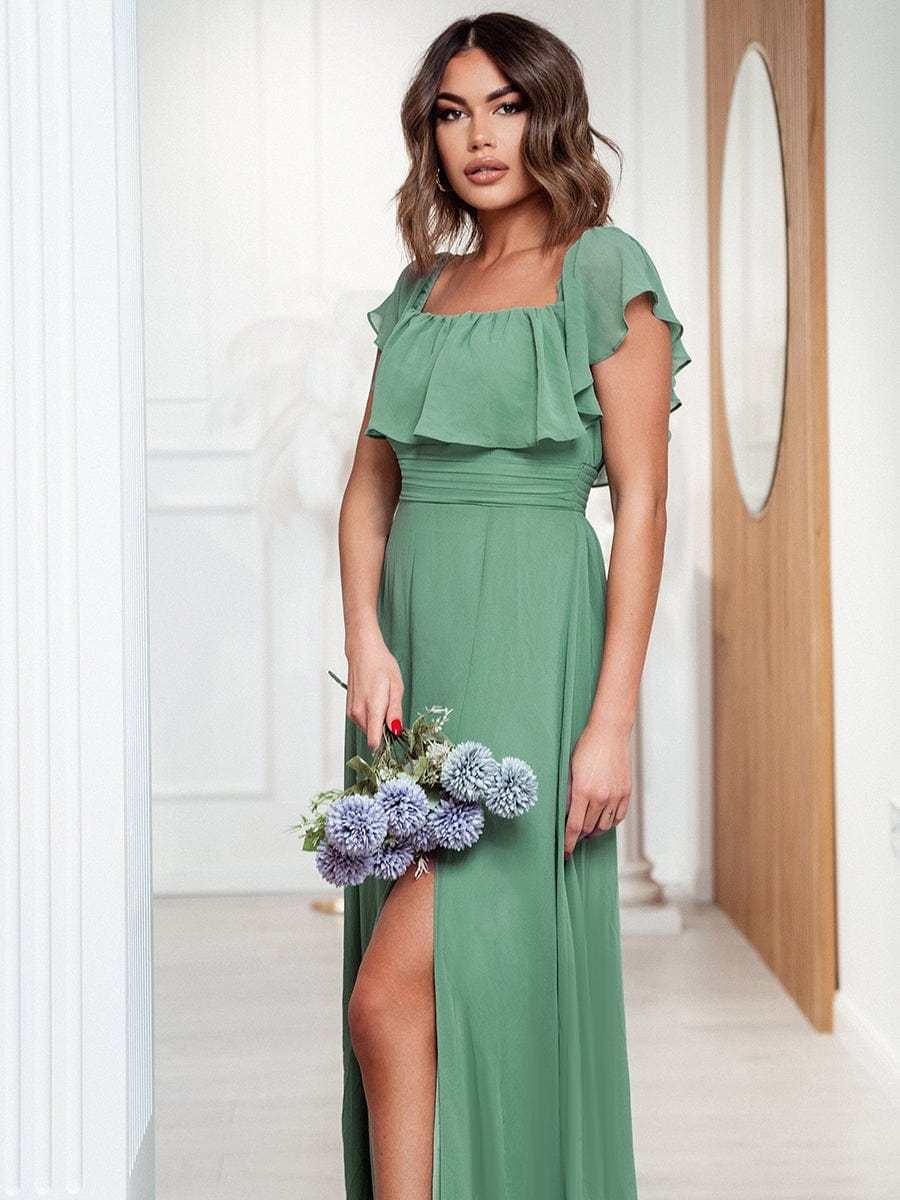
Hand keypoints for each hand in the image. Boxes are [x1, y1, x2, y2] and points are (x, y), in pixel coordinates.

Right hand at [345, 629, 404, 751]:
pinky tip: (376, 701)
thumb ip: (395, 711)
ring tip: (384, 701)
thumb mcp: (396, 687)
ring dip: (378, 723)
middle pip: (374, 736)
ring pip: (368, 729)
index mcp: (372, 708)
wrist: (362, 652)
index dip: (387, 743)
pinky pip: (363, 722)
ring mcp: (352, 712)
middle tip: (393, 710)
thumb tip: (396, 730)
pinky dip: (371, 717)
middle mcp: (358, 713)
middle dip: (385, 730)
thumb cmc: (381, 665)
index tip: (396, 738)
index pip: (374, 741)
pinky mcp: (349, 710)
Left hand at [564, 721, 631, 856]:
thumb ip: (569, 794)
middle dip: (580, 836)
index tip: (565, 853)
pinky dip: (609, 823)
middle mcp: (600, 796)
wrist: (609, 733)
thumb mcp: (570, 770)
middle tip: (574, 837)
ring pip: (604, 826)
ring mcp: (615, 795)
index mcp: (583, 791)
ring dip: (594, 831)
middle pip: (589, 828)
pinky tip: (602, 821)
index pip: (574, 826)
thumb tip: (566, 814)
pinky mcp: (625, 792)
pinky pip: (618, 817)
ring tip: (587, 829)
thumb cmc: (586, 747)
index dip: (568, 843)